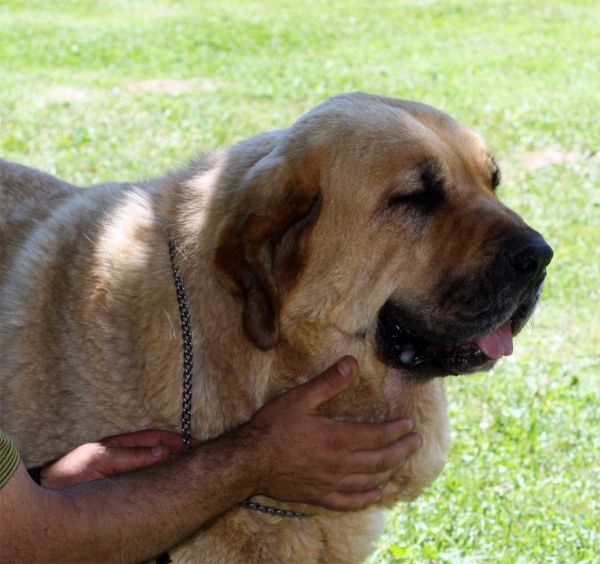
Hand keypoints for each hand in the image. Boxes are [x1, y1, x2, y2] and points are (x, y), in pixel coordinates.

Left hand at [39, 429, 190, 489]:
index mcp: (121, 445)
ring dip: (173, 464)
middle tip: (200, 454)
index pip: (155, 438)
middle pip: (159, 450)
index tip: (194, 443)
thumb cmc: (70, 473)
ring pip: (155, 465)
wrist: (49, 493)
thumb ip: (132, 455)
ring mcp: (125, 471)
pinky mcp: (124, 487)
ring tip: (192, 467)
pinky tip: (172, 481)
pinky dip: (163, 478)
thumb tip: (164, 451)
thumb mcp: (101, 459)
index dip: (175, 439)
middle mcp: (125, 457)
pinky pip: (148, 480)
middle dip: (180, 450)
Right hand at [246, 356, 421, 510]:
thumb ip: (328, 382)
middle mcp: (339, 464)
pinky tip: (376, 495)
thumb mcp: (299, 398)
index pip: (377, 436)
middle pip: (380, 460)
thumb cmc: (273, 427)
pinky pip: (349, 501)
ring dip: (390, 471)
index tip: (409, 424)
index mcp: (337, 438)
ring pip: (370, 480)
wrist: (249, 462)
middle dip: (402, 450)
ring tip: (402, 462)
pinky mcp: (319, 496)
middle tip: (416, 441)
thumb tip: (351, 363)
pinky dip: (367, 498)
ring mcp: (330, 483)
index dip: (396, 431)